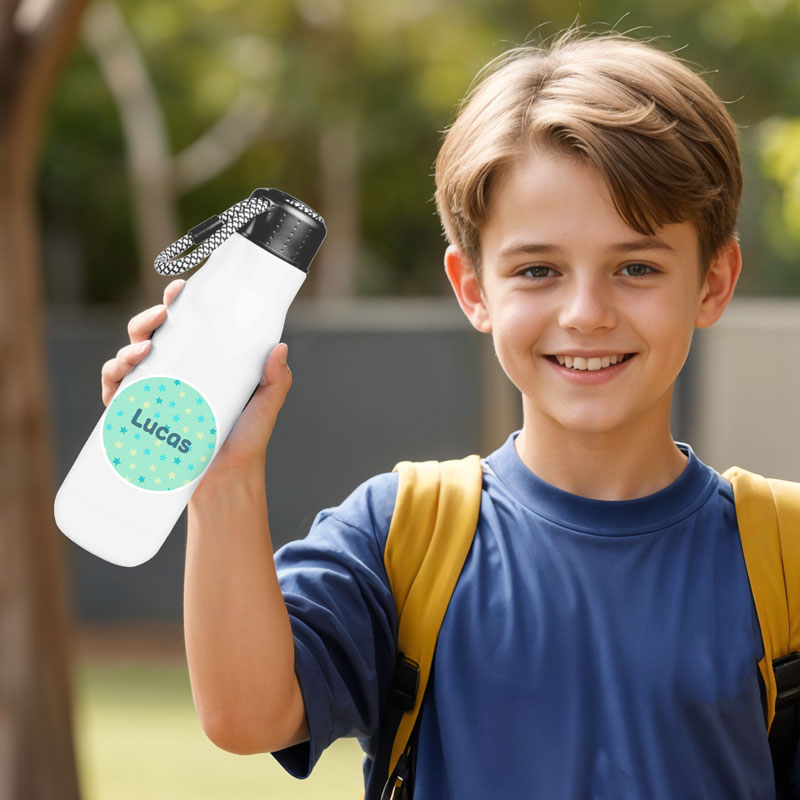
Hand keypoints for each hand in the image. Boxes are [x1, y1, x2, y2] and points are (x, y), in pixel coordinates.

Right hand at [100, 278, 291, 491]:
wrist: (228, 479)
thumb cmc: (247, 439)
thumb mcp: (266, 403)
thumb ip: (276, 378)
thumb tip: (280, 348)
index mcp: (202, 362)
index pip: (185, 326)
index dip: (176, 304)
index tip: (179, 290)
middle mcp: (174, 373)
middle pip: (150, 336)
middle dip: (148, 319)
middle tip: (161, 315)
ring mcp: (153, 393)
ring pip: (128, 358)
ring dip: (129, 347)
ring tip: (144, 349)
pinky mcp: (136, 417)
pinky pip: (115, 391)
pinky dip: (113, 378)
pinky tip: (124, 372)